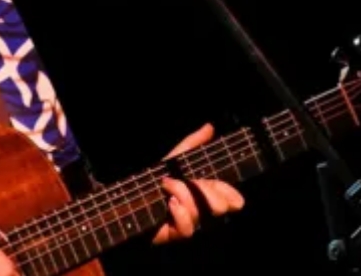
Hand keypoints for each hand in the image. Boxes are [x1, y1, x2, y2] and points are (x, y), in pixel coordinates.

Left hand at [150, 123, 245, 245]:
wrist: (128, 199)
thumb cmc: (152, 180)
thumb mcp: (173, 159)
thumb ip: (192, 143)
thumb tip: (209, 126)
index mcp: (203, 192)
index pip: (229, 197)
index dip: (231, 194)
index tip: (231, 192)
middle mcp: (200, 209)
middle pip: (220, 207)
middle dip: (204, 190)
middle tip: (187, 181)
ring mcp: (189, 222)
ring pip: (201, 213)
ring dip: (183, 194)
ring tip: (166, 186)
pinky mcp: (176, 234)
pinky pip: (188, 228)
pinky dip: (179, 213)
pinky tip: (169, 204)